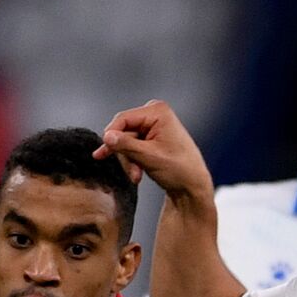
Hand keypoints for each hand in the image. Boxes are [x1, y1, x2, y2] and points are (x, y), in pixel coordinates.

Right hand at [93, 100, 213, 200]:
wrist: (192, 185)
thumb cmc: (180, 169)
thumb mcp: (149, 157)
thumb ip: (126, 145)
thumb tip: (107, 136)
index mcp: (158, 111)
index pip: (123, 119)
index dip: (112, 136)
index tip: (104, 152)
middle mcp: (155, 114)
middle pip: (123, 131)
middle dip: (125, 154)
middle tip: (132, 173)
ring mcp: (152, 125)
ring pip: (126, 142)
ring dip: (129, 161)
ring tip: (136, 176)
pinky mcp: (150, 137)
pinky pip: (132, 146)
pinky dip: (131, 160)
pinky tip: (131, 172)